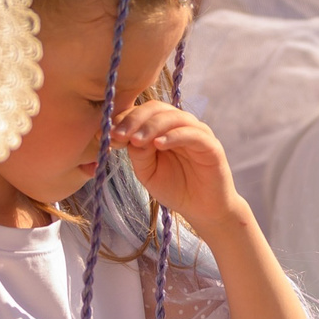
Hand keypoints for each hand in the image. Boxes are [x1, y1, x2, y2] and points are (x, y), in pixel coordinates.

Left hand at [113, 100, 247, 231]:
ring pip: (174, 117)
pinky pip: (192, 134)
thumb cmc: (176, 188)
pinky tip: (159, 144)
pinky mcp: (211, 146)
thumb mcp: (148, 172)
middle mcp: (181, 125)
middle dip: (135, 120)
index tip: (106, 134)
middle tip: (119, 135)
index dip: (124, 119)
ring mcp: (198, 133)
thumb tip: (128, 137)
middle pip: (157, 108)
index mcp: (164, 128)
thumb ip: (138, 153)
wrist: (203, 210)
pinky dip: (174, 136)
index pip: (143, 112)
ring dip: (151, 126)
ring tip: (136, 140)